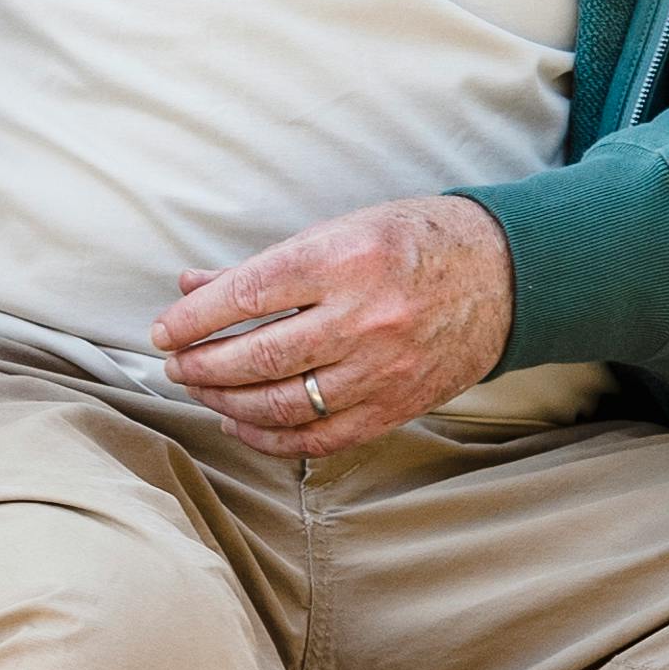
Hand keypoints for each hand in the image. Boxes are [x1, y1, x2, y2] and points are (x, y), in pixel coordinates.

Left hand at [152, 198, 513, 455]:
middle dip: (201, 366)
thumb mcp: (339, 230)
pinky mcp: (395, 405)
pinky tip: (240, 423)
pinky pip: (319, 439)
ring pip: (282, 405)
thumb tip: (190, 287)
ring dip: (227, 402)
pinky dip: (269, 438)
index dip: (193, 321)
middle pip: (258, 357)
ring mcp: (382, 368)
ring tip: (200, 390)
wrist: (504, 274)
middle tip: (175, 365)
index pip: (246, 297)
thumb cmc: (413, 241)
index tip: (163, 331)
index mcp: (344, 259)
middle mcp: (363, 317)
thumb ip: (263, 265)